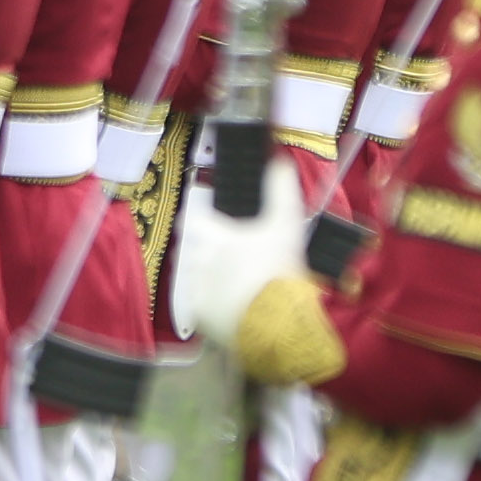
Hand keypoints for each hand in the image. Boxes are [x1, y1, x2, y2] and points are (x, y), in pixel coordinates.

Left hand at [169, 190, 313, 348]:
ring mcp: (197, 286)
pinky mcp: (199, 314)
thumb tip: (280, 161)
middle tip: (231, 264)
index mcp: (217, 235)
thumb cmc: (278, 268)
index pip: (196, 221)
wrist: (274, 318)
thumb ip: (281, 189)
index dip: (201, 224)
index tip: (208, 228)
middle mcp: (200, 258)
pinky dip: (210, 307)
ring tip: (231, 288)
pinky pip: (197, 307)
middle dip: (206, 255)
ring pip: (194, 278)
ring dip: (208, 280)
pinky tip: (228, 310)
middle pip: (194, 251)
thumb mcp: (285, 222)